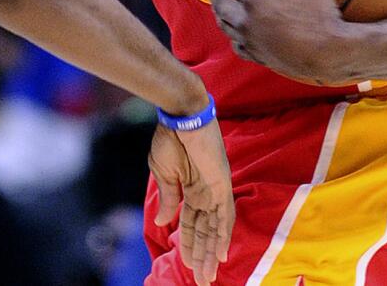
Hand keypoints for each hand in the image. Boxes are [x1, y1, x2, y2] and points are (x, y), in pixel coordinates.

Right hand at [149, 119, 234, 285]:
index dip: (187, 244)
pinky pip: (225, 215)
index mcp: (190, 191)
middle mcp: (205, 194)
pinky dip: (223, 235)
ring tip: (208, 275)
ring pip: (215, 229)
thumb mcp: (163, 174)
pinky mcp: (222, 184)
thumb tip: (161, 222)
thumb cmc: (169, 139)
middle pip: (204, 232)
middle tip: (201, 280)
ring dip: (211, 253)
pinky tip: (220, 254)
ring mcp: (215, 190)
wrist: (180, 118)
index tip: (186, 263)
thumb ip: (167, 199)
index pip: (190, 225)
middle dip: (201, 257)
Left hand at [208, 0, 360, 85]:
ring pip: (227, 29)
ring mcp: (253, 43)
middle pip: (222, 6)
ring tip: (221, 10)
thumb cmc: (320, 14)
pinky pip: (241, 48)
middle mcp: (248, 22)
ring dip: (221, 17)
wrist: (331, 56)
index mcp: (255, 0)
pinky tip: (241, 37)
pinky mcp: (262, 58)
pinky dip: (236, 39)